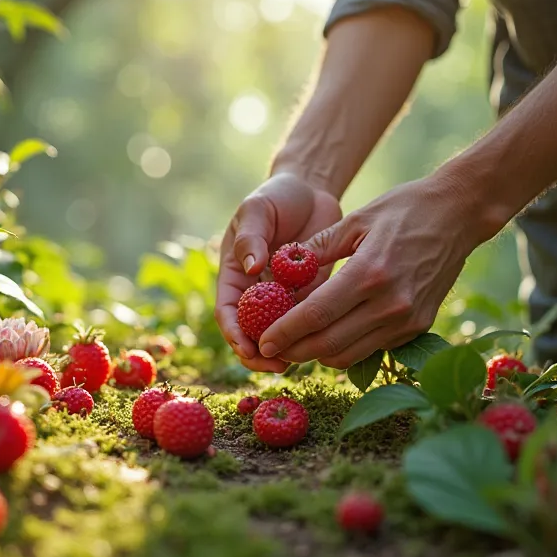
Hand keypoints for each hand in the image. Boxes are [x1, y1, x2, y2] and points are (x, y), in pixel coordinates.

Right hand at [214, 173, 341, 371]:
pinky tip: (328, 337)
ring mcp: (284, 297)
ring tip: (304, 358)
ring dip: (291, 349)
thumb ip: (251, 237)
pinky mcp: (312, 295)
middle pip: (253, 333)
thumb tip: (251, 268)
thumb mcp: (257, 210)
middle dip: (262, 354)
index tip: (248, 349)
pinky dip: (315, 331)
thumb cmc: (275, 197)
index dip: (235, 335)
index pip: (228, 314)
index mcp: (235, 276)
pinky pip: (312, 319)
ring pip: (283, 333)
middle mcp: (257, 292)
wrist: (310, 190)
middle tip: (279, 365)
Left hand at [257, 174, 483, 368]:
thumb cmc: (404, 209)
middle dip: (295, 351)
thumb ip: (317, 248)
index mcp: (369, 273)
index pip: (316, 315)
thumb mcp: (355, 220)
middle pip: (329, 344)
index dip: (285, 332)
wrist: (459, 214)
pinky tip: (331, 333)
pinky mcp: (418, 327)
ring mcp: (407, 320)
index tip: (263, 340)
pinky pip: (372, 348)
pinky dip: (346, 347)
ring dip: (318, 354)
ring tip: (296, 343)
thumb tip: (280, 268)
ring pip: (349, 355)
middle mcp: (390, 304)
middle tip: (272, 348)